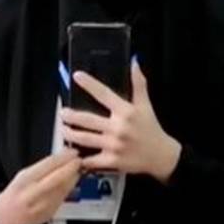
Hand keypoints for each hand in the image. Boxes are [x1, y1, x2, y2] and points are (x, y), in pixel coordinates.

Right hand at [0, 149, 81, 223]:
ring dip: (73, 177)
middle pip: (57, 178)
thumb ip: (42, 167)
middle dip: (71, 167)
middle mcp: (32, 194)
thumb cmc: (16, 192)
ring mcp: (41, 206)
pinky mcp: (48, 213)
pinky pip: (63, 198)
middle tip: (78, 160)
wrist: (6, 215)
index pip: (47, 165)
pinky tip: (72, 182)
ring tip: (78, 170)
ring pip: (63, 188)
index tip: (72, 152)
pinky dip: (69, 188)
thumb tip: (62, 157)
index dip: (63, 158)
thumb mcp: (23, 175)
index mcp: (24, 181)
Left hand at [61, 59, 181, 182]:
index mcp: (126, 112)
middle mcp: (118, 127)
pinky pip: (91, 159)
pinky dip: (80, 158)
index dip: (89, 84)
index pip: (104, 94)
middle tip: (63, 112)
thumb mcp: (146, 105)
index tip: (77, 76)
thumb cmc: (151, 129)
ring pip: (84, 138)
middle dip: (71, 116)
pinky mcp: (111, 160)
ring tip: (63, 130)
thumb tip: (134, 63)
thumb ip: (139, 84)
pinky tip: (73, 155)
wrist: (161, 155)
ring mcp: (113, 145)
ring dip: (70, 134)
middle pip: (87, 119)